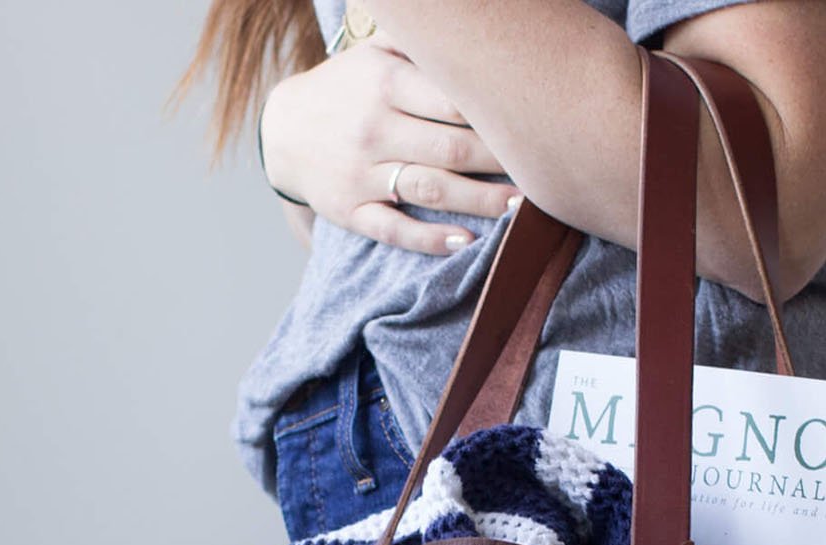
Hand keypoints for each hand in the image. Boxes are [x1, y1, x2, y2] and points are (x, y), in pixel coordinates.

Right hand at [259, 37, 518, 254]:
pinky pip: (394, 229)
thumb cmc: (346, 88)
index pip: (453, 97)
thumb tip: (477, 20)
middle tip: (543, 167)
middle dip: (501, 159)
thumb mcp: (374, 51)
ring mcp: (361, 173)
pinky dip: (430, 239)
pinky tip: (465, 242)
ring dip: (480, 201)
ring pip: (430, 189)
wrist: (282, 132)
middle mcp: (374, 126)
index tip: (536, 120)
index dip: (497, 111)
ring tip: (521, 206)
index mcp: (385, 81)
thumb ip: (419, 40)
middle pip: (452, 146)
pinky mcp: (349, 211)